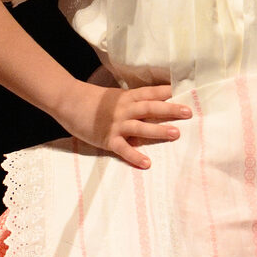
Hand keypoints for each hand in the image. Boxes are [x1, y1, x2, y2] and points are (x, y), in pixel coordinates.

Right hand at [55, 82, 191, 167]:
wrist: (68, 101)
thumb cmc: (92, 100)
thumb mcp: (114, 96)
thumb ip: (131, 101)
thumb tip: (151, 106)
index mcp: (127, 97)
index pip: (150, 93)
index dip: (167, 93)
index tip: (185, 93)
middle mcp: (124, 109)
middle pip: (150, 108)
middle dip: (170, 110)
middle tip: (188, 113)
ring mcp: (116, 124)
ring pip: (140, 127)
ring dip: (158, 131)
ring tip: (175, 134)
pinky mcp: (107, 139)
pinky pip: (123, 149)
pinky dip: (135, 156)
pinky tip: (147, 163)